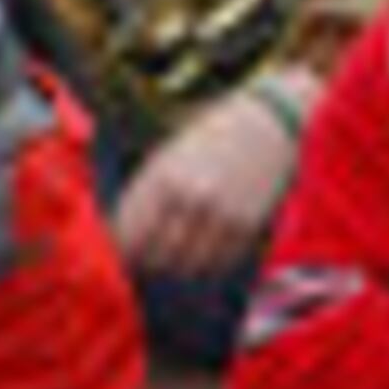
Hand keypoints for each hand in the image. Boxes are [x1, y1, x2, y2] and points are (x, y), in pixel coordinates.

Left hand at [114, 86, 296, 281]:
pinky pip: (219, 263)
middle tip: (152, 262)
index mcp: (163, 178)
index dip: (126, 252)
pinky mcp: (247, 223)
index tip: (128, 254)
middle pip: (157, 256)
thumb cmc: (209, 137)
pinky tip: (206, 253)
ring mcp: (220, 212)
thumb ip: (145, 195)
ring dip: (181, 267)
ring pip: (188, 266)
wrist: (266, 121)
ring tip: (179, 259)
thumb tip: (122, 238)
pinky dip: (210, 265)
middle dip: (151, 263)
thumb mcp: (168, 157)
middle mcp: (190, 197)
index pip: (132, 236)